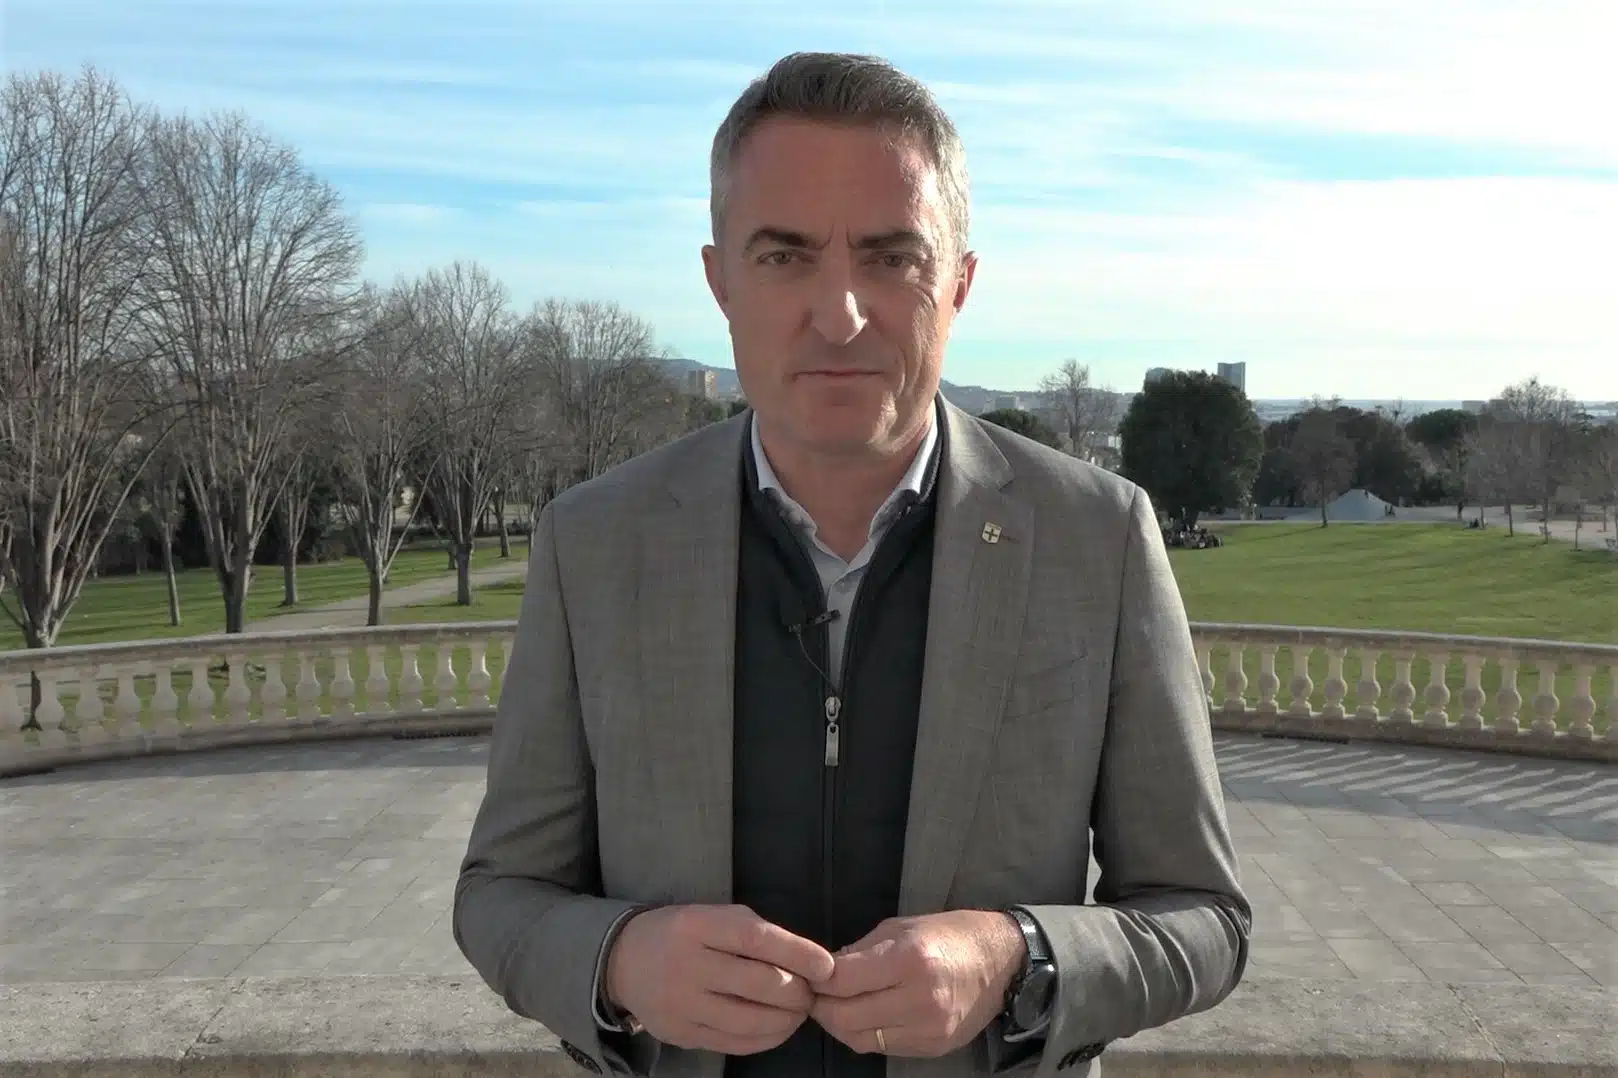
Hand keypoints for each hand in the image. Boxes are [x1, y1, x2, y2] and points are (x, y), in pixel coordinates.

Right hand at [605, 904, 835, 1055]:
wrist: (623, 961)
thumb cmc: (682, 932)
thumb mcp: (713, 916)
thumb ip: (755, 934)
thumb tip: (808, 962)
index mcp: (697, 926)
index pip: (756, 941)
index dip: (798, 954)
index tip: (826, 965)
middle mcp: (687, 965)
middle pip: (759, 985)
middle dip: (797, 992)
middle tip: (811, 991)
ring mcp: (682, 1005)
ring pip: (750, 1021)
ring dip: (787, 1020)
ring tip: (798, 1011)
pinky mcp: (681, 1034)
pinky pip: (734, 1043)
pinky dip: (766, 1038)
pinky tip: (778, 1028)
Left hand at [810, 911, 1025, 1057]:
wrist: (1003, 962)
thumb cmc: (950, 934)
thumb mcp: (901, 927)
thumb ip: (860, 950)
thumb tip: (826, 970)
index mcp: (910, 959)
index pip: (843, 980)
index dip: (819, 980)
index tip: (811, 974)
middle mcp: (919, 999)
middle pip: (846, 1017)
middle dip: (822, 1007)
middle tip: (816, 995)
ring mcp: (928, 1029)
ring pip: (860, 1039)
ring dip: (840, 1025)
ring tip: (837, 1006)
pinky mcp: (933, 1048)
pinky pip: (883, 1047)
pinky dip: (866, 1034)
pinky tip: (866, 1016)